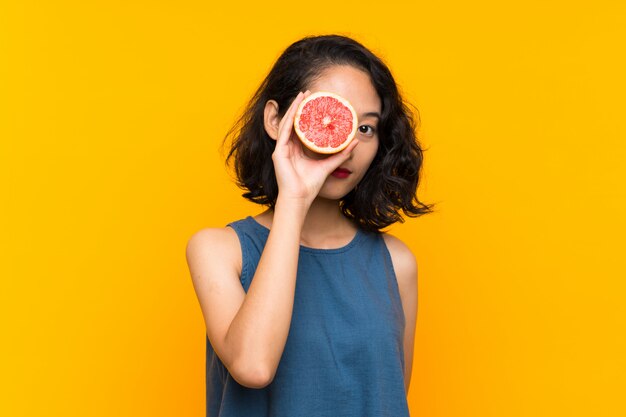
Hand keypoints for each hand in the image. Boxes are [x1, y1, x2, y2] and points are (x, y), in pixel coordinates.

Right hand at [271, 91, 358, 205]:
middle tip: (308, 93)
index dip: (306, 115)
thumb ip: (340, 154)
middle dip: (299, 107)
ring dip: (294, 108)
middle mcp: (288, 148)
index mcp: (296, 150)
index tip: (314, 103)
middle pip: (293, 122)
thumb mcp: (328, 165)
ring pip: (288, 123)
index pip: (300, 128)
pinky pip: (285, 131)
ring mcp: (281, 149)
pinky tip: (296, 108)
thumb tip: (354, 143)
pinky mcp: (278, 152)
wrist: (300, 198)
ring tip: (302, 95)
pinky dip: (290, 119)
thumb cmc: (310, 185)